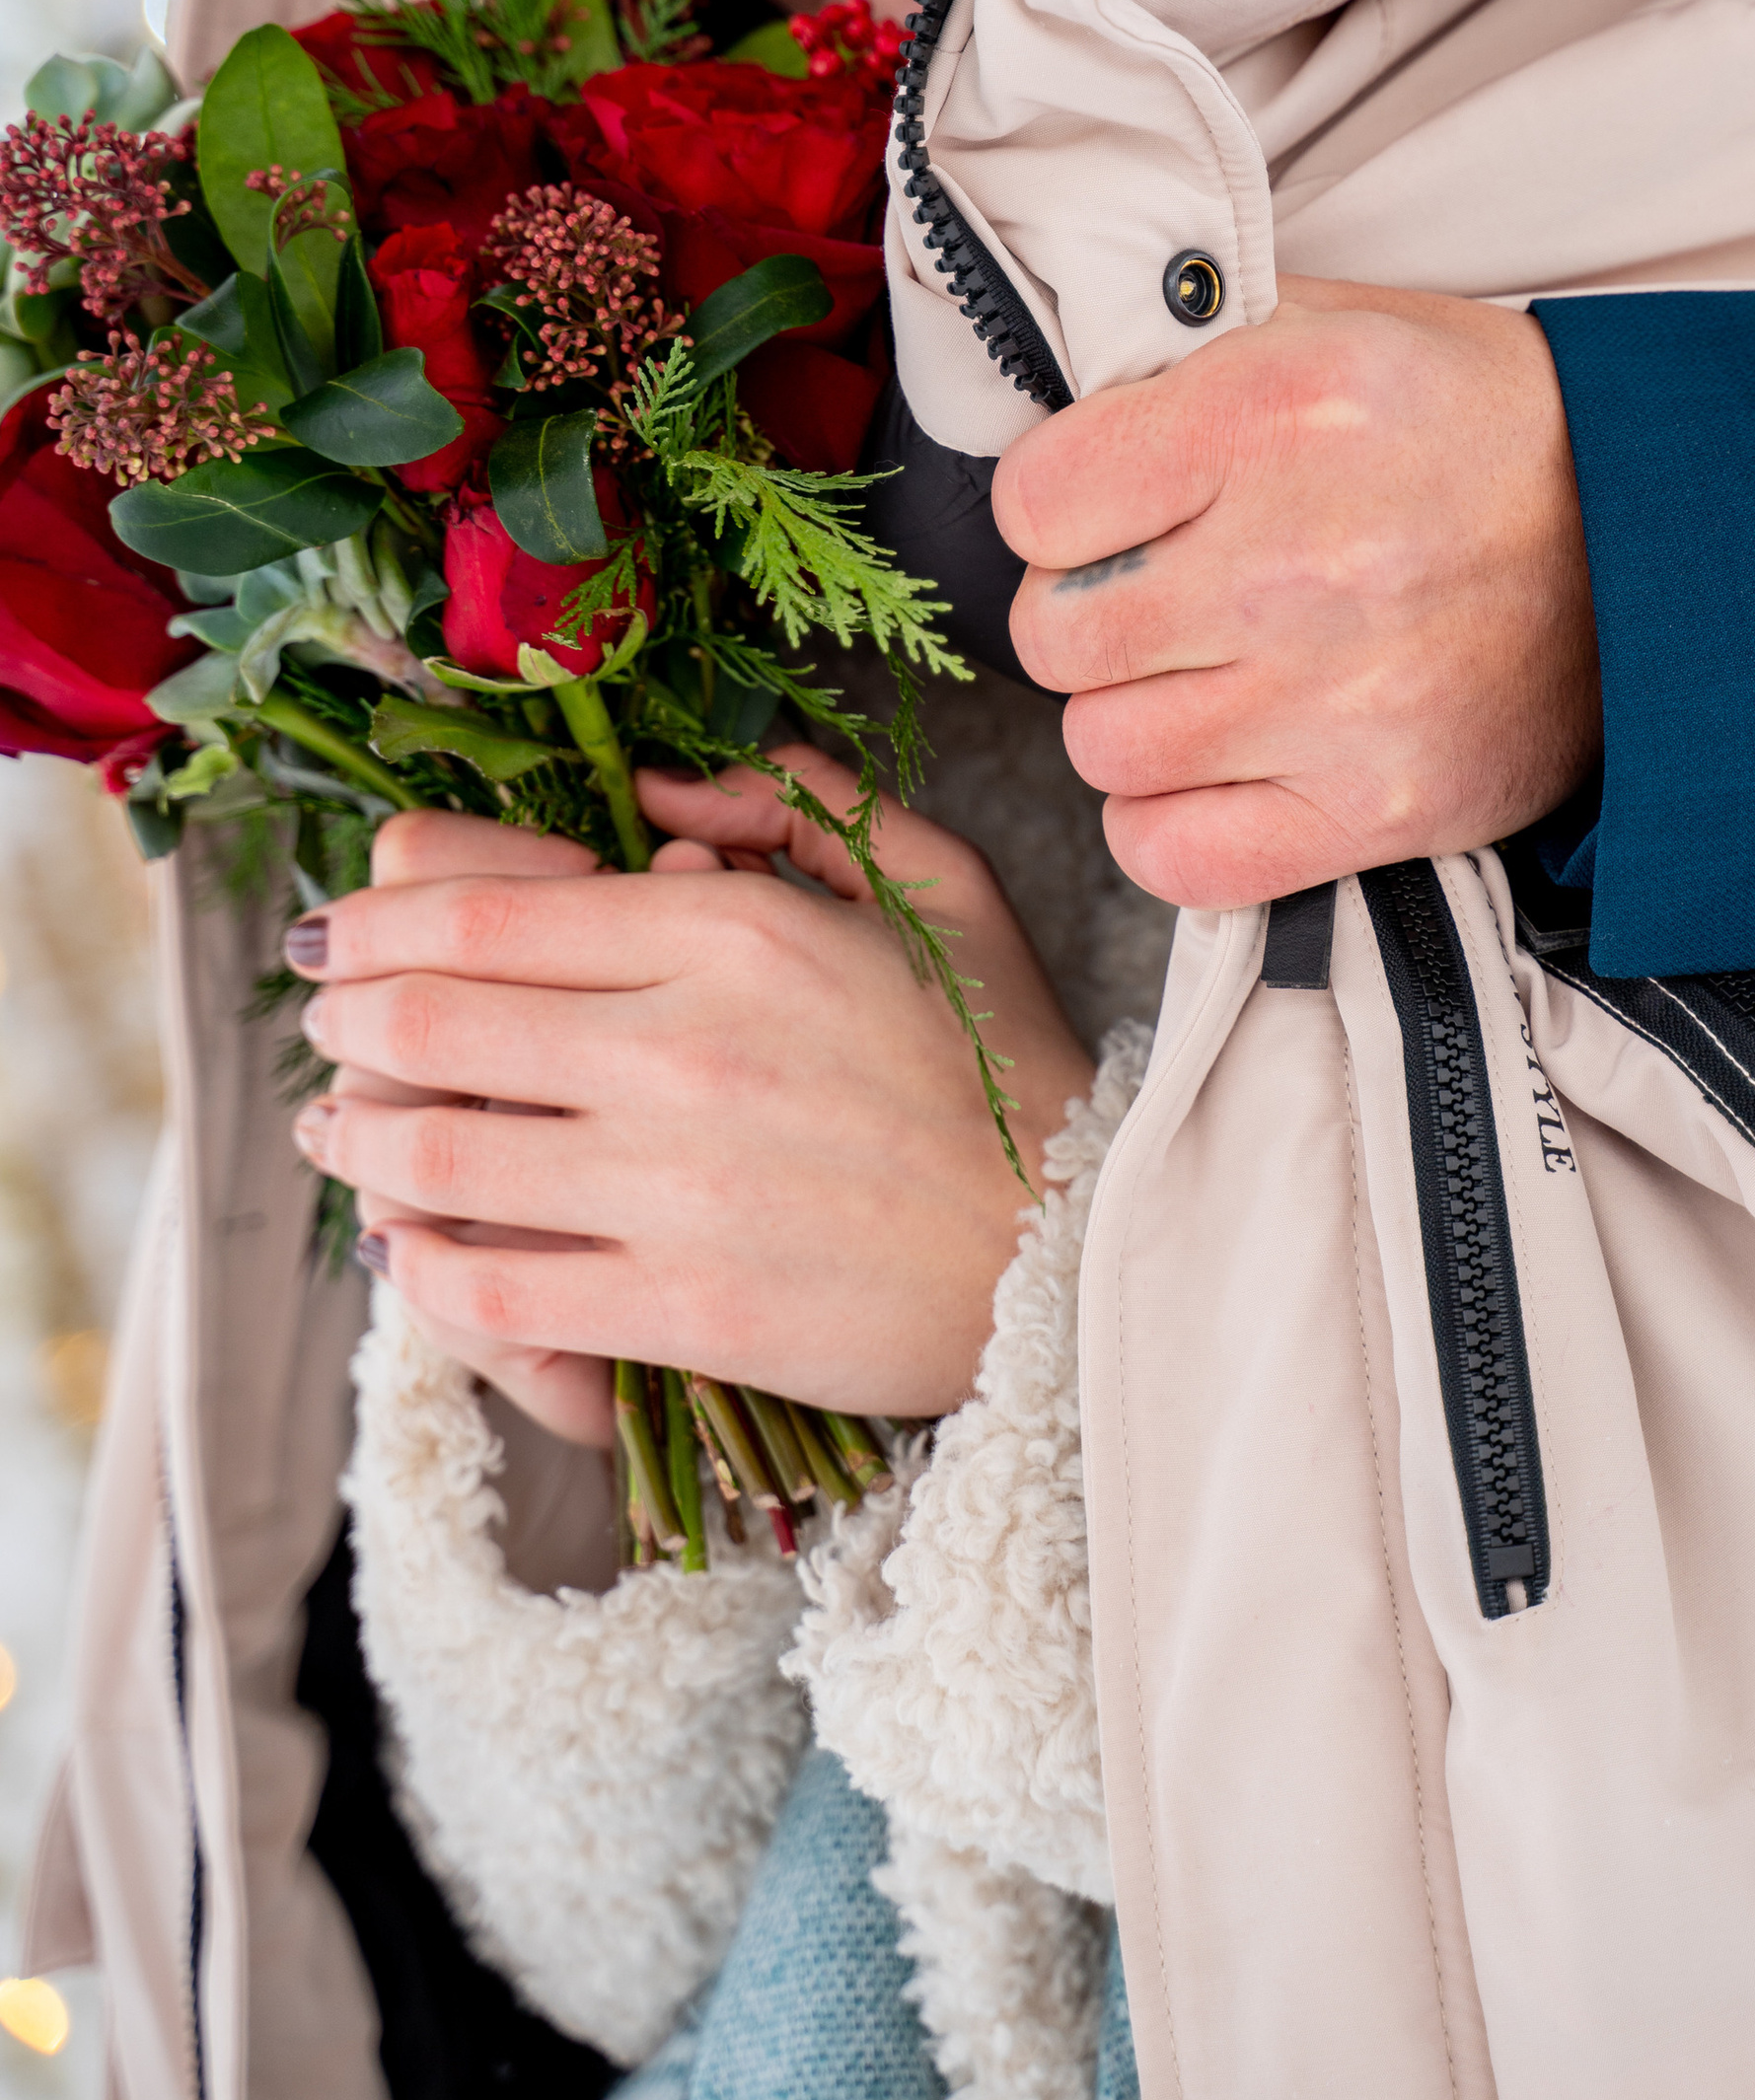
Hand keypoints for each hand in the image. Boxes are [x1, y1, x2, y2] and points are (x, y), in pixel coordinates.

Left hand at [296, 751, 1089, 1429]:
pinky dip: (418, 1266)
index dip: (374, 920)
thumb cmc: (1001, 1057)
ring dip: (356, 1139)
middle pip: (430, 1020)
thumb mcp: (931, 883)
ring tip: (340, 1131)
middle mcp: (685, 1047)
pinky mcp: (684, 1310)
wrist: (1080, 1244)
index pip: (479, 910)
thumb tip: (654, 789)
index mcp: (735, 930)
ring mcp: (676, 1187)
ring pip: (435, 1153)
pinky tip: (407, 1244)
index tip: (336, 935)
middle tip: (329, 1026)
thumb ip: (795, 804)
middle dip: (346, 1020)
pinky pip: (491, 1288)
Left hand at [995, 275, 1600, 909]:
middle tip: (1159, 594)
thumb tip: (1048, 398)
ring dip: (1134, 716)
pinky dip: (1171, 824)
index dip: (1059, 506)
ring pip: (1104, 749)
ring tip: (1205, 673)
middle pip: (1058, 635)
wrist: (1656, 535)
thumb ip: (1181, 352)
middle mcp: (1299, 563)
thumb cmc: (1477, 424)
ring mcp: (1338, 700)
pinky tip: (1219, 765)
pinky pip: (1176, 856)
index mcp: (1277, 413)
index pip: (1036, 500)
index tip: (1109, 507)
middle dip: (1089, 614)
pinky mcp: (1379, 808)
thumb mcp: (1334, 324)